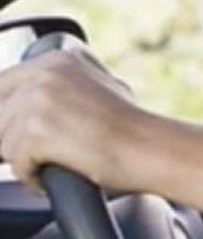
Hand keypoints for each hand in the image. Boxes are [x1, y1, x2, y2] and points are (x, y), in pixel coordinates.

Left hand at [0, 46, 145, 192]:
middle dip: (11, 139)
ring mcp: (38, 102)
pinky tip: (53, 177)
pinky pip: (16, 165)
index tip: (15, 134)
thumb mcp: (101, 88)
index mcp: (56, 60)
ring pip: (3, 142)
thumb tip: (30, 106)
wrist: (152, 149)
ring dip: (24, 160)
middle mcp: (43, 75)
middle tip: (38, 155)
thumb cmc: (134, 130)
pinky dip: (32, 178)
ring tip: (54, 165)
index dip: (6, 116)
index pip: (2, 85)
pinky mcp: (36, 133)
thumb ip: (63, 87)